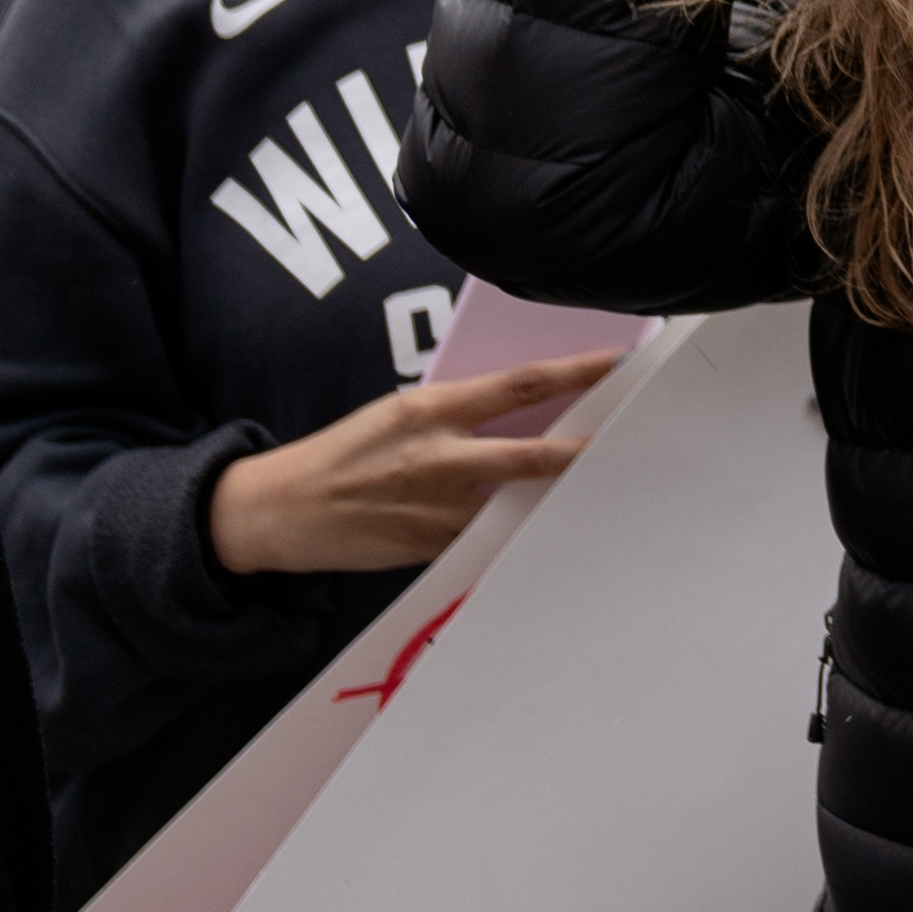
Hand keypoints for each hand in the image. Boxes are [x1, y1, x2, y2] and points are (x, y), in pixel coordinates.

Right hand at [205, 350, 614, 574]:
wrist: (280, 508)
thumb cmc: (346, 453)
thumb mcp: (400, 414)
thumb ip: (458, 414)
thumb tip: (522, 412)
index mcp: (432, 411)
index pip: (519, 385)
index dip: (574, 373)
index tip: (617, 363)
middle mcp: (440, 458)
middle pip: (533, 454)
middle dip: (584, 451)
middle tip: (631, 444)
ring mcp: (436, 508)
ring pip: (516, 505)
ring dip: (553, 500)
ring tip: (598, 495)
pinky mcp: (428, 548)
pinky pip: (484, 540)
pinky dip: (512, 533)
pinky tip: (542, 533)